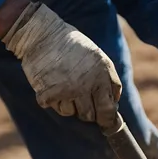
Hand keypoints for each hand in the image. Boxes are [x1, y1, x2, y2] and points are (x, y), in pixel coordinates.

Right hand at [2, 2, 122, 126]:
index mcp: (101, 75)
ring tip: (65, 85)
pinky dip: (53, 100)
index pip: (108, 110)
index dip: (108, 120)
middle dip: (87, 111)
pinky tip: (53, 84)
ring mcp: (67, 91)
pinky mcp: (48, 94)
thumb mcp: (99, 58)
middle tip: (81, 98)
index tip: (106, 123)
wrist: (43, 35)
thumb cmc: (73, 46)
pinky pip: (55, 108)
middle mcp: (86, 85)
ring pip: (71, 113)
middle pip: (90, 116)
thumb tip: (114, 107)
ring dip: (69, 104)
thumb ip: (109, 82)